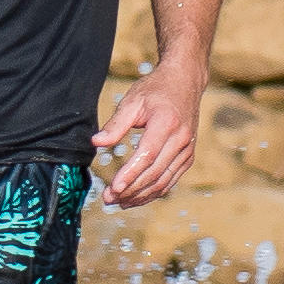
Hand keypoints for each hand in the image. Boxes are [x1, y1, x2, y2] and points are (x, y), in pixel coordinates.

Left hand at [95, 58, 208, 205]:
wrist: (185, 82)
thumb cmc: (156, 89)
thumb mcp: (132, 101)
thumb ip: (115, 124)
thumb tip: (96, 143)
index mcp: (166, 123)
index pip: (147, 155)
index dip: (130, 174)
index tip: (113, 188)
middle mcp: (181, 138)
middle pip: (154, 173)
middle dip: (130, 190)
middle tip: (108, 198)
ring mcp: (187, 149)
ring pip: (164, 181)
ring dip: (141, 196)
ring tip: (119, 202)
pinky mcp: (188, 156)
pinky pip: (171, 180)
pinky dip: (154, 192)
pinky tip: (137, 197)